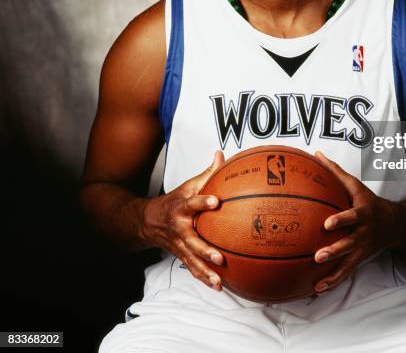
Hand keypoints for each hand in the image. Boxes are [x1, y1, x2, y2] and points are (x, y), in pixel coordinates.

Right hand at [142, 150, 224, 289]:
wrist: (147, 221)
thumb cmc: (174, 201)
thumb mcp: (188, 185)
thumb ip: (207, 173)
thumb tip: (222, 155)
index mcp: (181, 208)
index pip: (192, 203)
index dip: (202, 202)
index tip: (214, 201)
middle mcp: (179, 228)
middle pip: (191, 240)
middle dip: (204, 249)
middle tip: (219, 256)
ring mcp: (178, 244)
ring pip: (191, 259)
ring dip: (205, 270)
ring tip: (219, 279)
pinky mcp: (180, 255)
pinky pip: (192, 268)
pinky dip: (203, 277)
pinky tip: (218, 286)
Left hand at [313, 151, 397, 293]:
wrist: (394, 223)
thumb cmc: (368, 201)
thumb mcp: (354, 184)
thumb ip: (335, 171)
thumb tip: (315, 154)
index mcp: (363, 213)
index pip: (353, 217)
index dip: (342, 220)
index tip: (327, 224)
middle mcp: (364, 233)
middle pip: (350, 243)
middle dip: (336, 250)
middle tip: (319, 255)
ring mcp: (363, 248)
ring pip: (348, 262)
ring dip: (334, 272)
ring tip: (317, 280)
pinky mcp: (360, 259)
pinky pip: (346, 272)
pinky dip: (333, 281)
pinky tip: (317, 289)